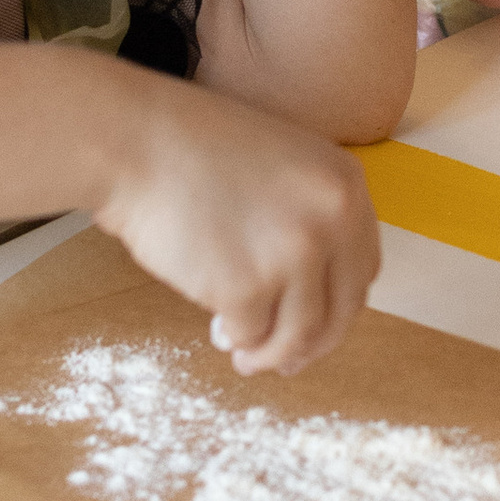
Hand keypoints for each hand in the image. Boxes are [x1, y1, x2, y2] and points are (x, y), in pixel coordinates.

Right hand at [94, 75, 375, 372]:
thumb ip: (310, 217)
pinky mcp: (248, 287)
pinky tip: (219, 332)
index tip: (317, 319)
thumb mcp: (282, 164)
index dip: (339, 303)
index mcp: (345, 185)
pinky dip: (237, 339)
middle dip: (314, 343)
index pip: (363, 267)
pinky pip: (252, 333)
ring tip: (246, 355)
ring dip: (274, 355)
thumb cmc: (192, 149)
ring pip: (301, 334)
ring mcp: (293, 255)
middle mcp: (332, 220)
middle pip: (342, 308)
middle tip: (287, 357)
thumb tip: (311, 295)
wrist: (136, 142)